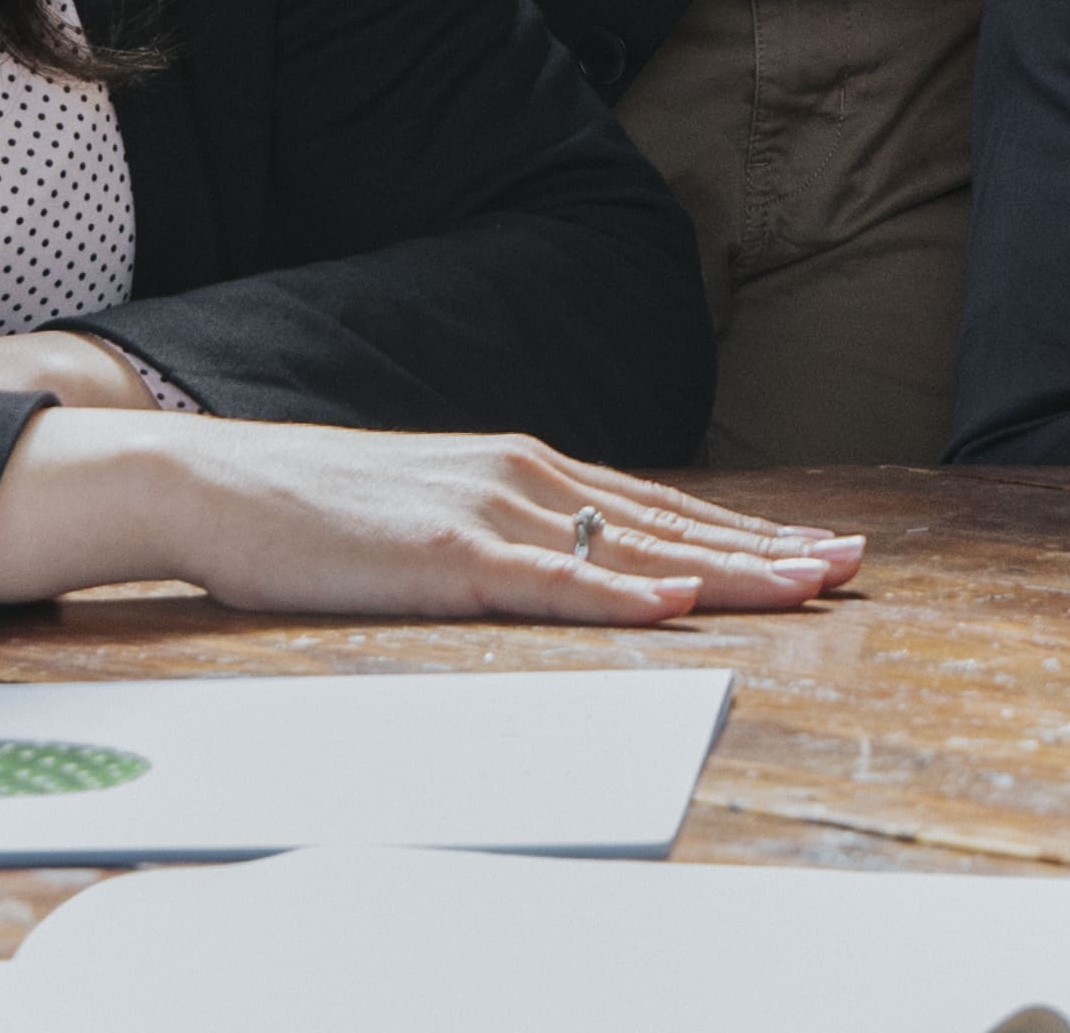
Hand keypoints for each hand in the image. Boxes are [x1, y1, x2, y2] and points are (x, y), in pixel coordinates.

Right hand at [0, 413, 868, 622]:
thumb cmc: (320, 510)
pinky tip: (674, 599)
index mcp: (530, 470)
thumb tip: (575, 562)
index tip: (823, 549)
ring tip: (808, 582)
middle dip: (770, 548)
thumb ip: (510, 532)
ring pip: (635, 548)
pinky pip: (549, 578)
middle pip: (673, 523)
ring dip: (728, 568)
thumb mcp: (436, 513)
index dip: (749, 531)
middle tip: (853, 564)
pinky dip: (618, 592)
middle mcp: (530, 477)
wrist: (215, 481)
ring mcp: (491, 513)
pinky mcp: (446, 555)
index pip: (665, 508)